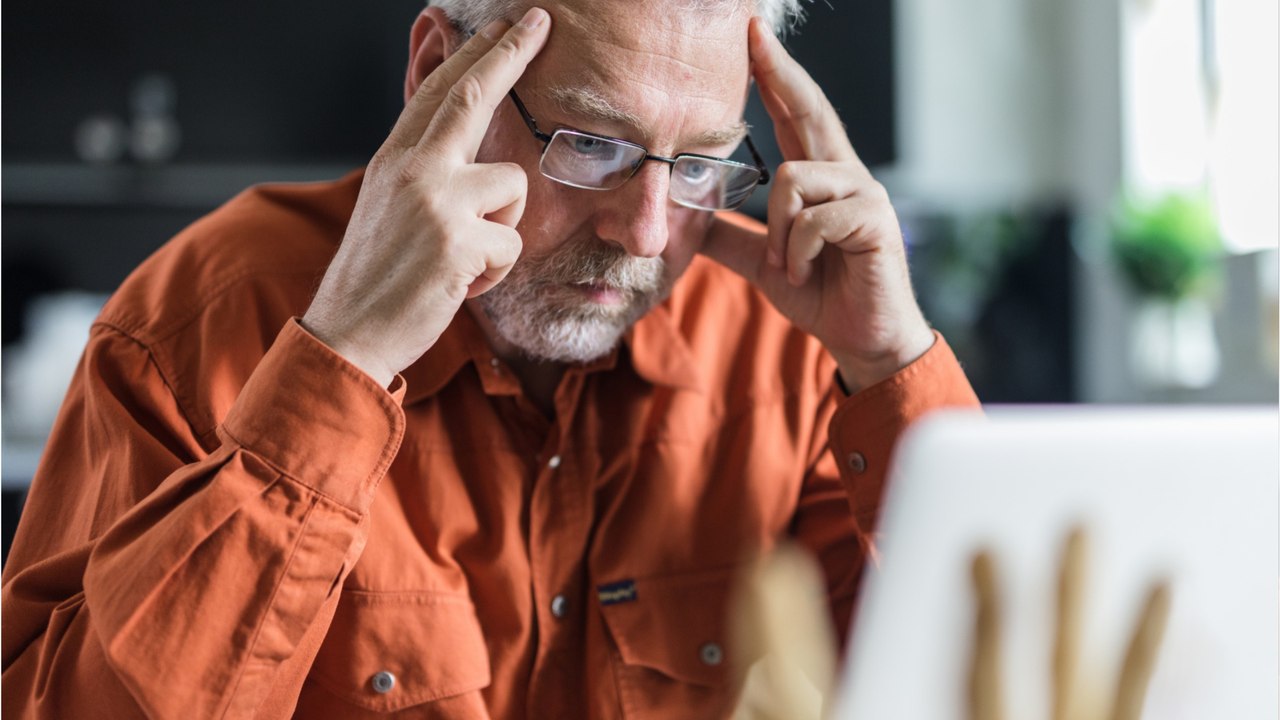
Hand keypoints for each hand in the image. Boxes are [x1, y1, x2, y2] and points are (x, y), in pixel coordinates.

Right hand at [302, 9, 550, 386]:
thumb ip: (425, 175)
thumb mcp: (390, 210)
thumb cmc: (378, 280)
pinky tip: (460, 285)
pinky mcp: (457, 240)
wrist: (348, 334)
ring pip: (513, 185)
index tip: (505, 26)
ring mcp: (435, 200)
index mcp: (395, 160)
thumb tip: (463, 150)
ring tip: (463, 260)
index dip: (476, 56)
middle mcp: (412, 168)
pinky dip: (495, 274)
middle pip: (473, 96)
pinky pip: (512, 245)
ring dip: (502, 230)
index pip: (439, 92)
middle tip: (542, 20)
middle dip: (510, 54)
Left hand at [700, 17, 934, 392]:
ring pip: (794, 178)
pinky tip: (805, 274)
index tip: (753, 37)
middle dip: (780, 72)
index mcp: (820, 179)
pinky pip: (813, 219)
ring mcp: (864, 193)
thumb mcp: (765, 262)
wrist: (861, 341)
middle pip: (810, 109)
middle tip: (753, 33)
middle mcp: (846, 174)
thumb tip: (689, 219)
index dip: (775, 75)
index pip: (794, 114)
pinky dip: (796, 252)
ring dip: (777, 231)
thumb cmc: (823, 296)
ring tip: (787, 265)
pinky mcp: (875, 219)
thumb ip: (732, 236)